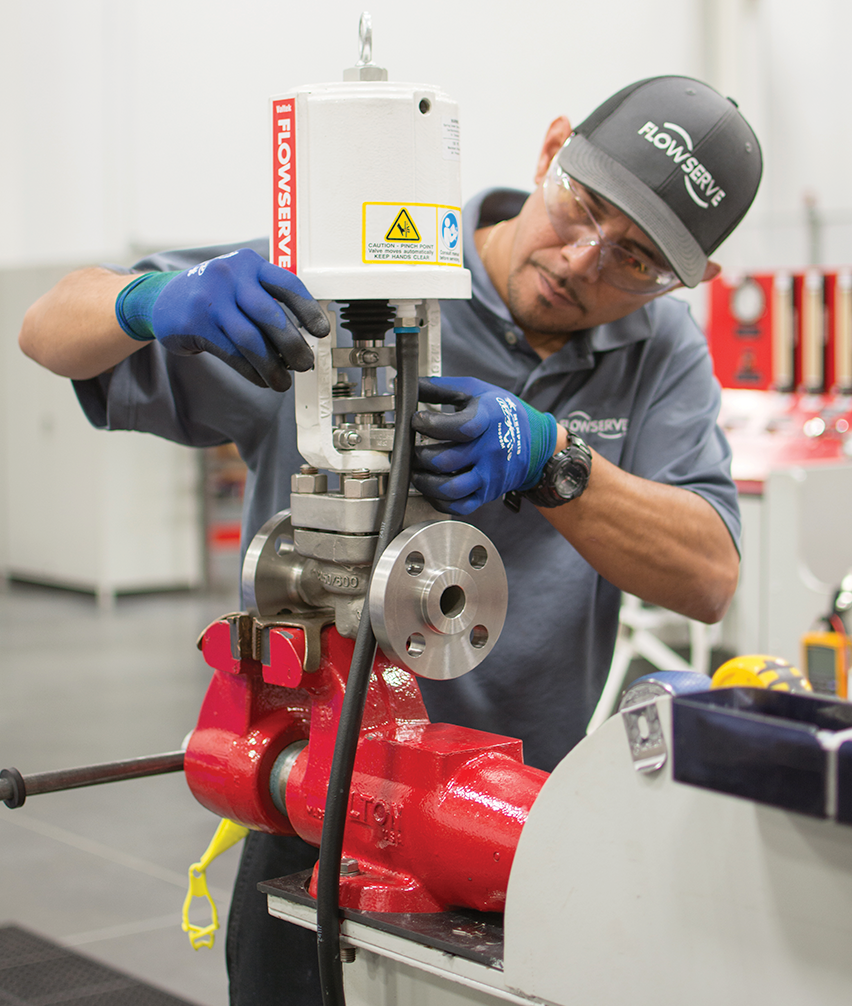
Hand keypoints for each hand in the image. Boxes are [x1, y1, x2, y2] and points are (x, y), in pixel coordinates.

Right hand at [115, 248, 329, 389]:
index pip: (286, 284)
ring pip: (251, 339)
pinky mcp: (196, 324)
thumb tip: (304, 337)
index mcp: (249, 264)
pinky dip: (251, 371)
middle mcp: (230, 275)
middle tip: (305, 364)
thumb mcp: (240, 282)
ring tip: (284, 381)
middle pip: (270, 315)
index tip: (322, 332)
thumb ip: (267, 300)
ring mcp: (211, 299)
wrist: (161, 299)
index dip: (308, 310)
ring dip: (272, 366)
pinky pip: (232, 353)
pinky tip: (262, 379)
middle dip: (292, 345)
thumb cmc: (214, 295)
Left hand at [410, 377, 557, 514]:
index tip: (416, 421)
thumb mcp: (476, 390)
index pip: (460, 428)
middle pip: (447, 461)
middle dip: (420, 456)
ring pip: (451, 489)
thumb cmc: (502, 412)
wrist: (536, 441)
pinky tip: (431, 489)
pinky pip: (460, 507)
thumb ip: (440, 387)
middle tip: (411, 450)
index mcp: (490, 419)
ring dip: (425, 483)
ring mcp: (490, 475)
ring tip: (416, 472)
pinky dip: (439, 502)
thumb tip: (408, 385)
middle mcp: (491, 450)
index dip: (431, 425)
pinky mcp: (488, 493)